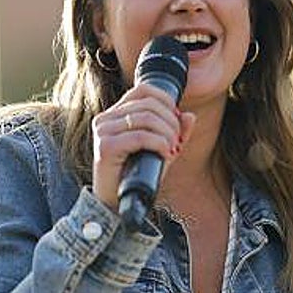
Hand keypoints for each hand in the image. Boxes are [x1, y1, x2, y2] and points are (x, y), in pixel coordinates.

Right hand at [91, 84, 195, 210]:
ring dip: (167, 133)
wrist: (117, 202)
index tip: (177, 120)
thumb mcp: (162, 149)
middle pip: (148, 104)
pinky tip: (166, 154)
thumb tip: (189, 116)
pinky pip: (140, 136)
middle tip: (178, 142)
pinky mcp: (105, 147)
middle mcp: (106, 118)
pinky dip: (159, 143)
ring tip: (173, 149)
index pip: (143, 90)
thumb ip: (176, 133)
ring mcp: (103, 131)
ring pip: (146, 118)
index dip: (166, 101)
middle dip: (171, 122)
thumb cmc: (137, 174)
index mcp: (116, 113)